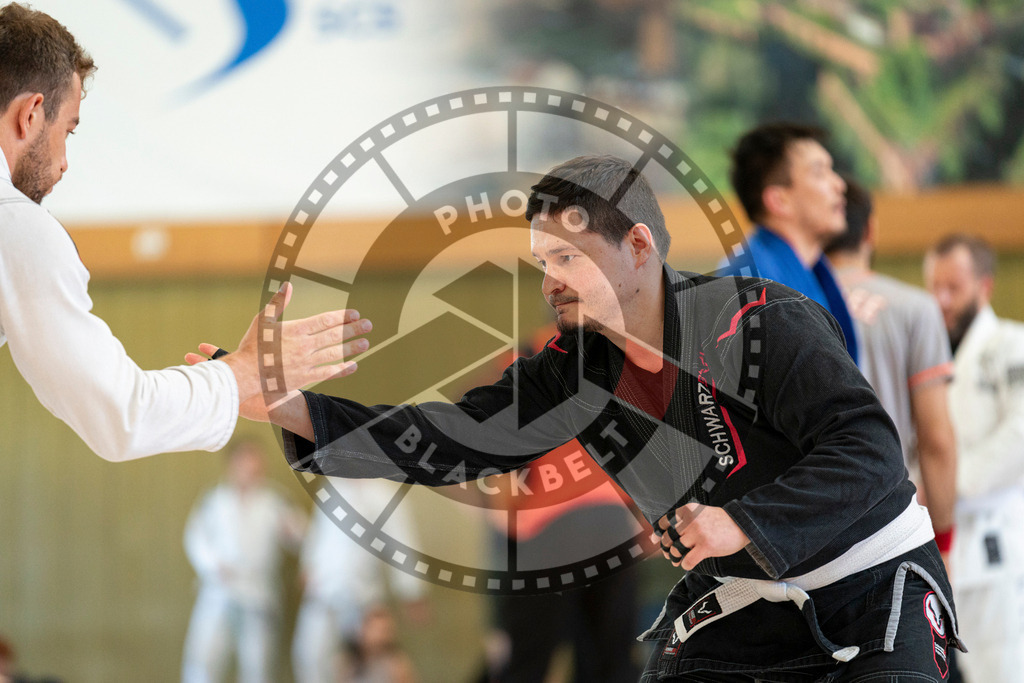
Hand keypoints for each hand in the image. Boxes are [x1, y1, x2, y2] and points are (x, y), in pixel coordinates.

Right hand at [185, 282, 370, 421]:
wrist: (245, 375)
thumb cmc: (252, 346)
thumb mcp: (262, 321)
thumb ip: (277, 303)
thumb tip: (287, 285)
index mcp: (295, 330)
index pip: (324, 321)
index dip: (342, 317)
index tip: (355, 314)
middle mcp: (304, 346)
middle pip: (334, 336)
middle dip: (353, 329)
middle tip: (368, 325)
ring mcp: (306, 363)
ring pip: (334, 354)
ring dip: (352, 348)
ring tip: (366, 343)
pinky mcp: (305, 378)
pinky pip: (328, 373)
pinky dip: (342, 369)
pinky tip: (354, 365)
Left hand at [652, 503, 749, 570]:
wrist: (741, 523)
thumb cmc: (719, 521)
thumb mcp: (698, 513)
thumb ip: (680, 521)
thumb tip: (655, 536)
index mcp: (687, 511)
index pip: (664, 523)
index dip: (659, 534)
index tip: (659, 540)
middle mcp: (690, 521)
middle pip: (667, 538)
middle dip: (666, 548)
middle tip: (669, 553)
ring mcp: (698, 534)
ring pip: (675, 550)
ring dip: (674, 557)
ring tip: (677, 559)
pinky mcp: (706, 547)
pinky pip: (688, 561)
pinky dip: (685, 564)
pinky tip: (687, 563)